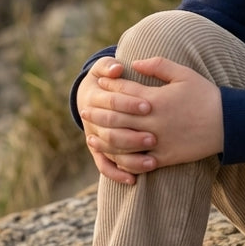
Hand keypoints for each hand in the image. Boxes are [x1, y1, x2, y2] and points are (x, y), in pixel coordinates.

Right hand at [78, 57, 156, 184]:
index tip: (149, 105)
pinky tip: (133, 180)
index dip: (129, 103)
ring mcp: (95, 137)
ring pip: (110, 151)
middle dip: (133, 134)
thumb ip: (111, 65)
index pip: (111, 101)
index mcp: (95, 96)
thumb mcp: (106, 67)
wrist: (90, 95)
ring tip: (151, 161)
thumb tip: (117, 68)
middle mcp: (92, 120)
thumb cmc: (107, 77)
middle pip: (111, 129)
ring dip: (129, 157)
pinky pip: (105, 166)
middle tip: (154, 138)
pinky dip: (117, 174)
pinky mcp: (99, 151)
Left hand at [79, 56, 223, 180]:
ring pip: (122, 143)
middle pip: (116, 118)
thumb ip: (158, 66)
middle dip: (98, 114)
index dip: (108, 87)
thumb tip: (134, 63)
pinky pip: (137, 162)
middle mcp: (153, 121)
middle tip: (84, 111)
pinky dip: (122, 161)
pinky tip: (113, 158)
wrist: (228, 124)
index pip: (124, 92)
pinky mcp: (164, 157)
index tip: (98, 84)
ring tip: (91, 136)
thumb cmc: (206, 96)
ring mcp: (157, 141)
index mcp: (156, 99)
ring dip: (104, 139)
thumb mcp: (184, 74)